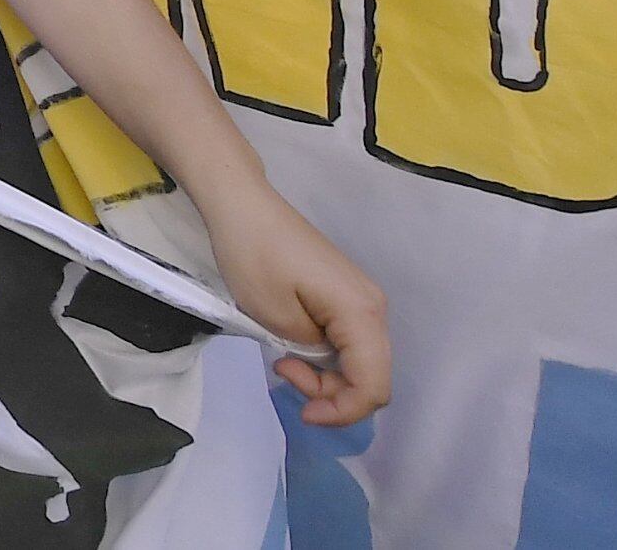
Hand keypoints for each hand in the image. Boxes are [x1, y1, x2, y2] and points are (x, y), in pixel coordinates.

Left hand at [200, 178, 391, 426]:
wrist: (242, 204)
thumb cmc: (254, 255)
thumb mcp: (275, 316)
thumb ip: (310, 354)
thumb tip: (325, 366)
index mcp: (362, 312)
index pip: (374, 385)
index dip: (343, 411)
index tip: (303, 411)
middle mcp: (373, 307)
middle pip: (370, 377)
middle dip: (331, 393)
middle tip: (283, 373)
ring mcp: (361, 300)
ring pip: (359, 363)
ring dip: (325, 376)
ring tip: (282, 360)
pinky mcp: (344, 296)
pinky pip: (346, 343)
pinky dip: (323, 357)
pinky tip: (292, 347)